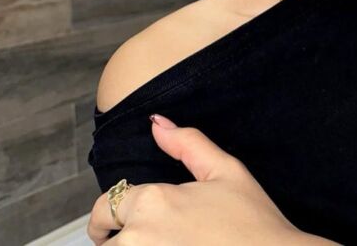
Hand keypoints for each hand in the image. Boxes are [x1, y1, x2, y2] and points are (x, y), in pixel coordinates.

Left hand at [86, 113, 305, 245]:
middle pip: (104, 245)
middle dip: (117, 241)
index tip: (113, 225)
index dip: (107, 217)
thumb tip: (157, 122)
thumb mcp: (227, 171)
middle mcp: (139, 239)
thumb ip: (187, 144)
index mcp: (152, 203)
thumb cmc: (253, 223)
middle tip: (146, 240)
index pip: (103, 210)